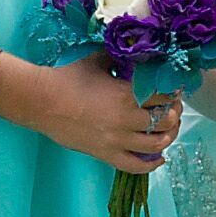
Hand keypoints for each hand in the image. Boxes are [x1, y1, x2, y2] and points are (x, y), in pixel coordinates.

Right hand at [2, 57, 185, 173]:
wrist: (41, 101)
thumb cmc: (68, 78)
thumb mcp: (99, 61)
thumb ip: (120, 57)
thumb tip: (136, 50)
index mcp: (126, 94)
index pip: (164, 96)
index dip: (174, 93)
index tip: (174, 91)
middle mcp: (126, 119)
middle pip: (166, 121)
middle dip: (174, 115)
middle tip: (172, 109)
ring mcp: (116, 140)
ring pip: (156, 146)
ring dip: (167, 137)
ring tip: (167, 130)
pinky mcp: (105, 155)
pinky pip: (135, 167)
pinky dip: (152, 164)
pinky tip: (158, 157)